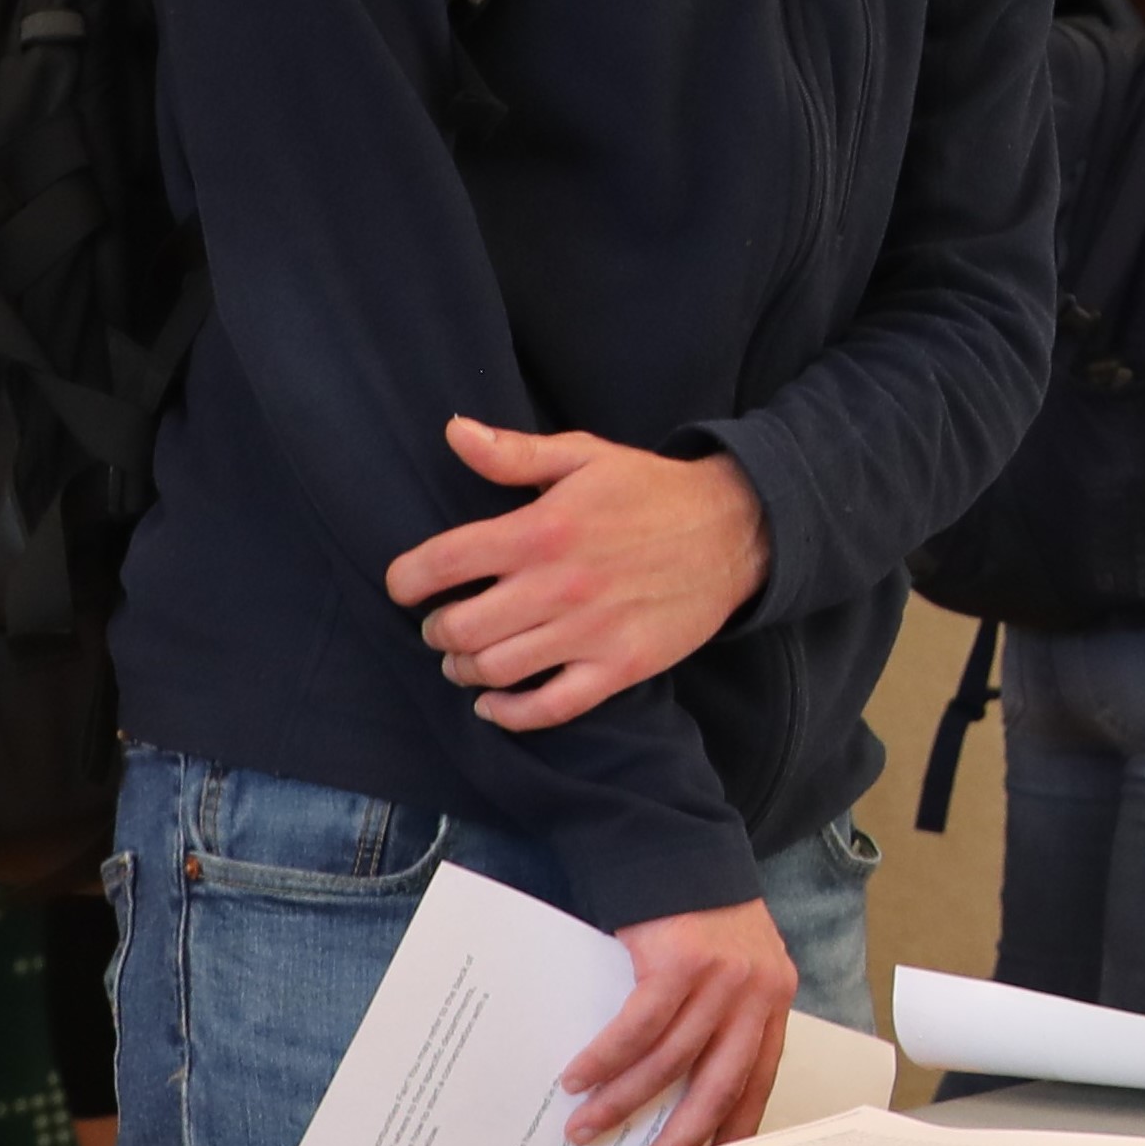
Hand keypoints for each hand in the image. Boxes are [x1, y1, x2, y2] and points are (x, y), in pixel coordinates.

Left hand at [388, 419, 769, 731]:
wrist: (737, 531)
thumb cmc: (651, 492)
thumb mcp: (584, 458)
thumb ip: (514, 453)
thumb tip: (454, 432)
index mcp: (542, 530)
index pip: (443, 563)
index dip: (407, 579)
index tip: (407, 585)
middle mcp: (560, 585)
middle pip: (459, 628)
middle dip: (435, 629)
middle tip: (442, 624)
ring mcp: (591, 631)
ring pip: (494, 669)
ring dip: (464, 668)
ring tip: (465, 658)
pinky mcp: (620, 666)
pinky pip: (549, 707)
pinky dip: (509, 713)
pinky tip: (494, 703)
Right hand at [560, 898, 796, 1145]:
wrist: (676, 844)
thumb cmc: (695, 912)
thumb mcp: (727, 967)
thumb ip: (715, 1018)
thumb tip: (671, 1087)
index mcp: (772, 1000)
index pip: (759, 1080)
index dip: (733, 1129)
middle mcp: (756, 993)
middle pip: (720, 1085)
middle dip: (680, 1138)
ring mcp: (722, 977)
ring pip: (670, 1062)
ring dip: (622, 1102)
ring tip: (585, 1128)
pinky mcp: (681, 961)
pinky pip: (638, 1027)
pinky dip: (604, 1059)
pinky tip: (578, 1079)